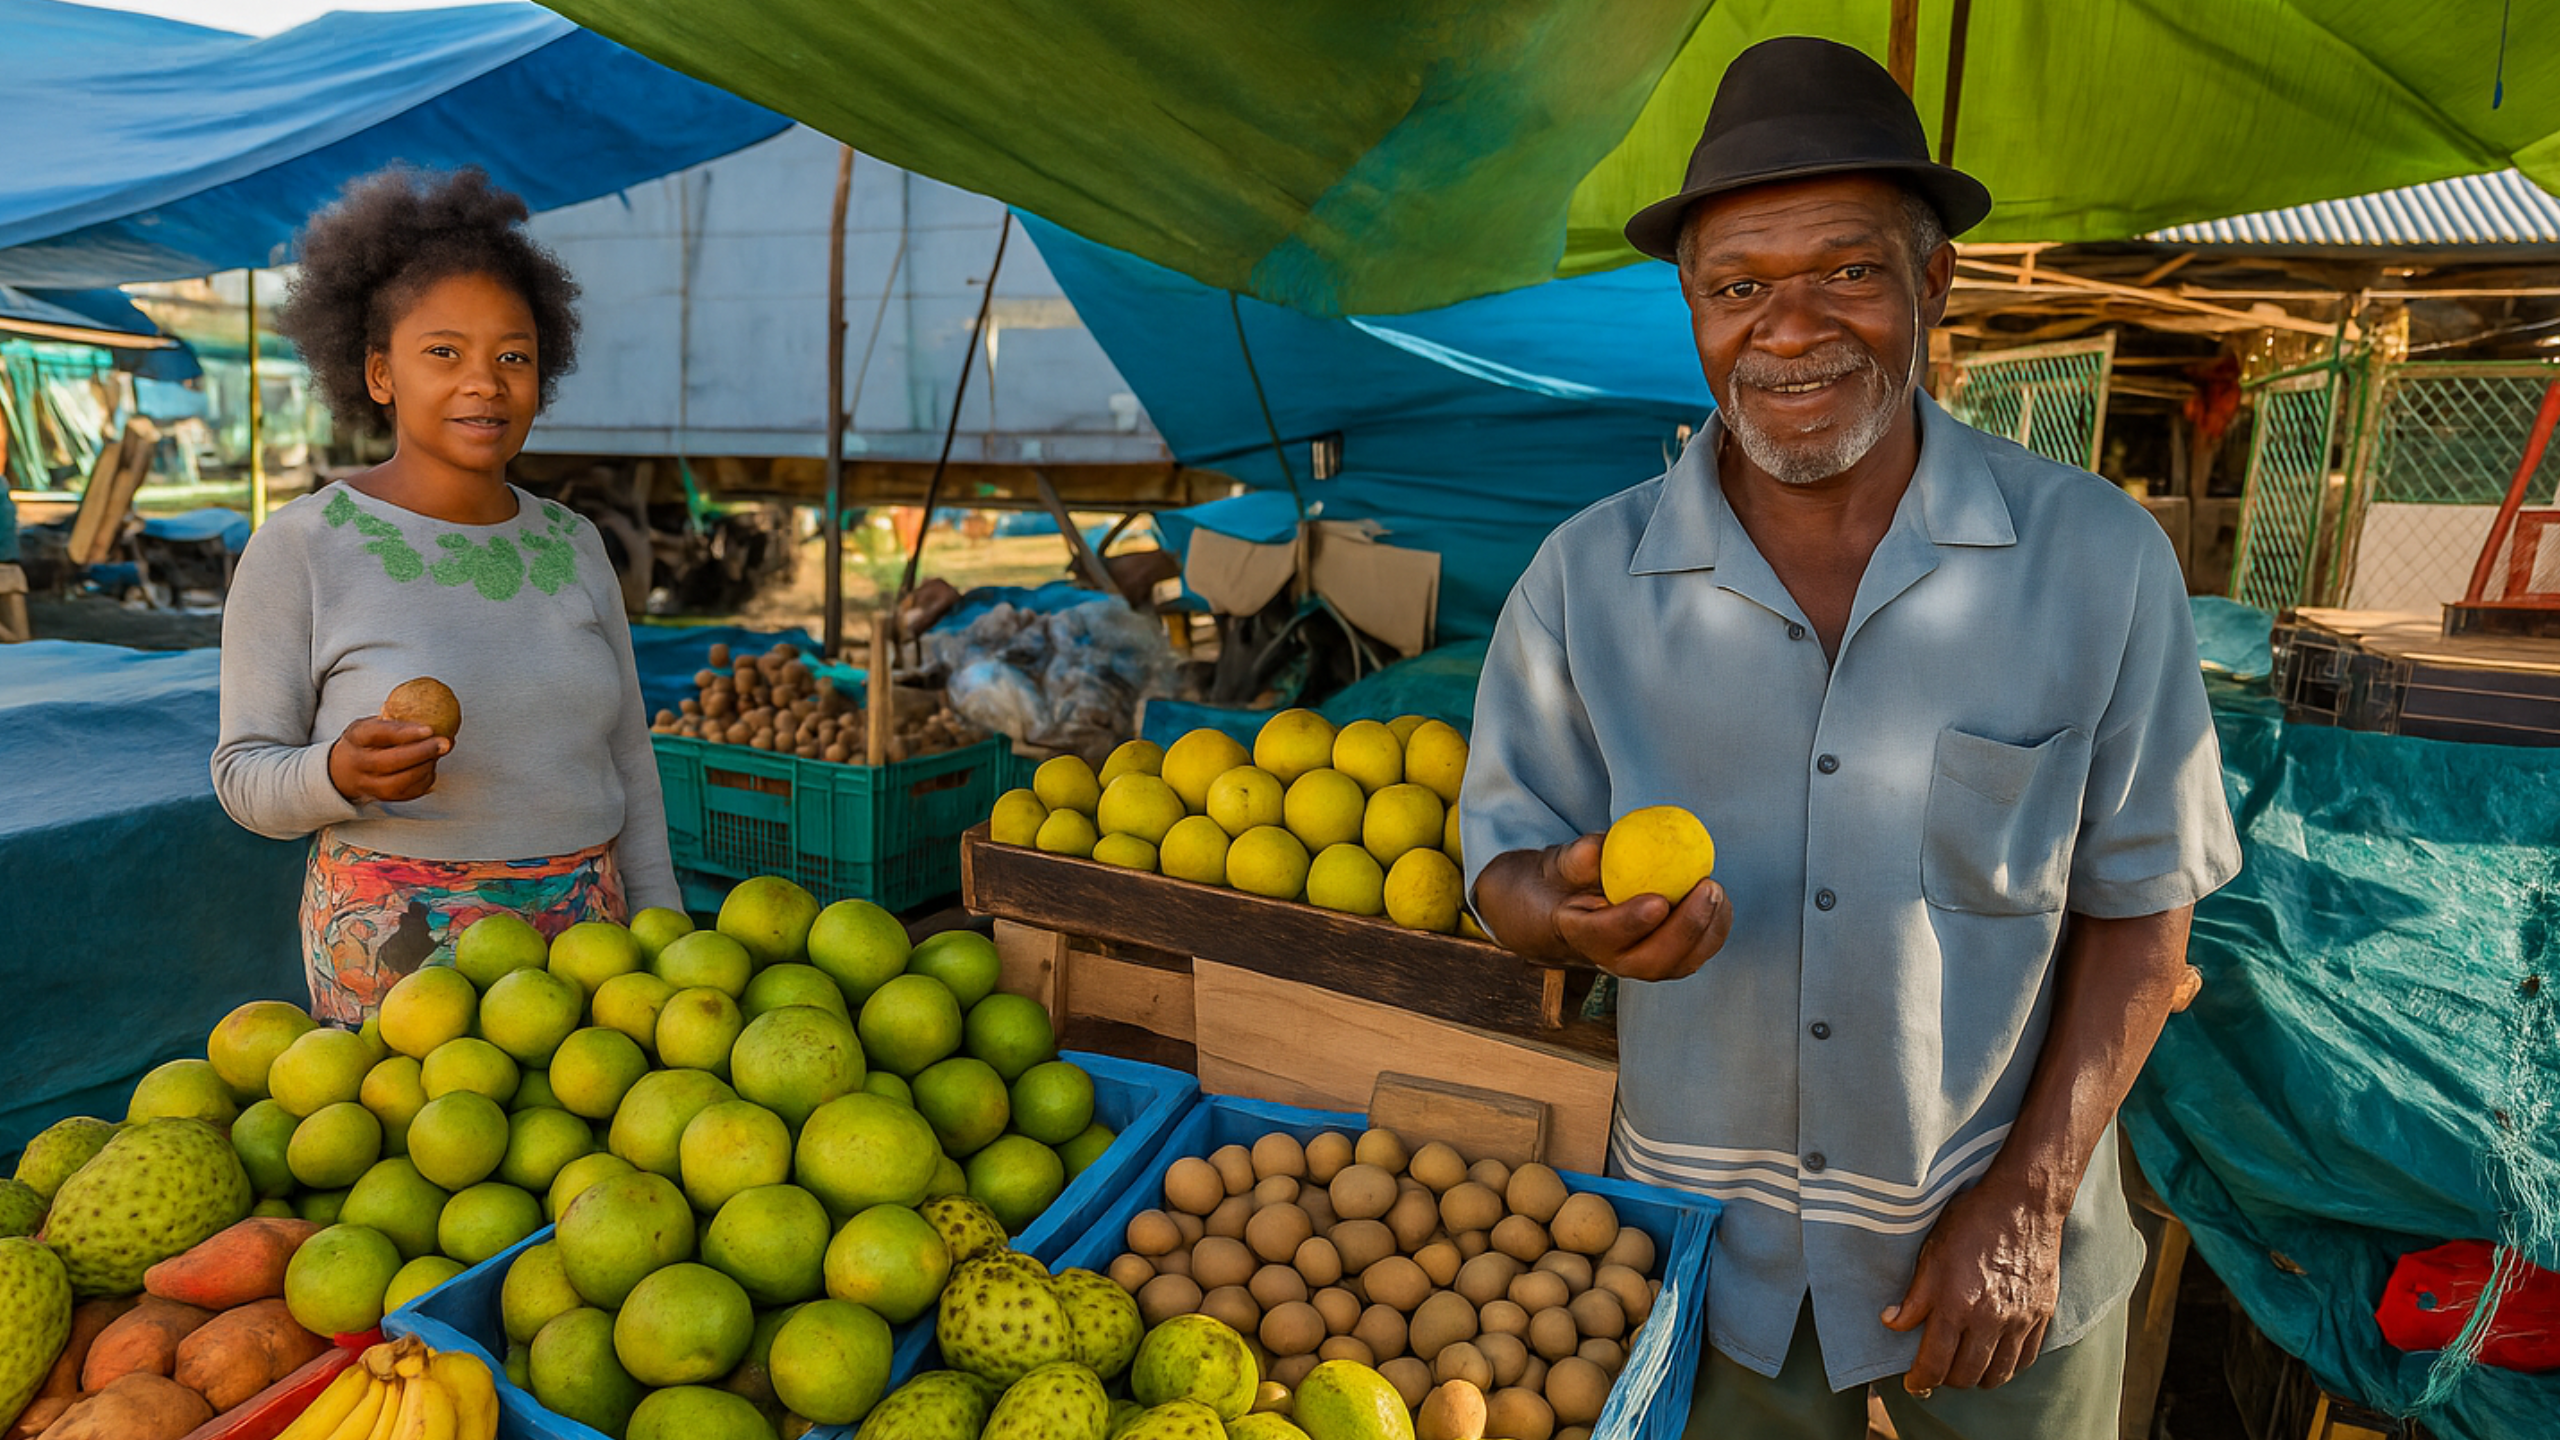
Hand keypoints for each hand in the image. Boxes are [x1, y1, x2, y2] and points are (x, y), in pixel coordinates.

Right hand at [327, 716, 449, 802]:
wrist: (341, 771)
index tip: (429, 729)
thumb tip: (430, 714)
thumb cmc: (364, 742)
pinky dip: (424, 780)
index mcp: (357, 738)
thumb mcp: (370, 725)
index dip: (405, 733)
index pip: (379, 734)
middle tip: (444, 743)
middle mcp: (359, 763)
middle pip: (390, 762)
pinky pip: (407, 793)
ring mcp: (368, 784)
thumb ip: (393, 722)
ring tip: (439, 754)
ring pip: (399, 782)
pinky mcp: (381, 798)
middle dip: (421, 753)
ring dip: (425, 768)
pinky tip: (431, 767)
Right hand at [1545, 835, 1731, 981]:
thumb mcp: (1568, 861)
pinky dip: (1714, 929)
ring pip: (1680, 963)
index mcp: (1580, 934)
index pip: (1604, 935)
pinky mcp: (1669, 962)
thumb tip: (1602, 848)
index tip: (1657, 901)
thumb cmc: (1576, 878)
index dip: (1631, 922)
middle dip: (1685, 928)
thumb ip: (1582, 857)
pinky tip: (1720, 900)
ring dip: (1706, 929)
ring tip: (1716, 890)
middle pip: (1651, 960)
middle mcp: (1612, 960)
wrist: (1582, 908)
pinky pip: (1697, 954)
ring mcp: (1642, 966)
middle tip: (1706, 889)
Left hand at [1881, 1176, 2064, 1391]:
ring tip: (1964, 1368)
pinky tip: (1995, 1358)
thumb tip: (1892, 1323)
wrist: (2023, 1204)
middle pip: (1966, 1376)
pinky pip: (2026, 1358)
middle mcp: (1990, 1320)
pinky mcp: (2042, 1315)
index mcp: (1957, 1305)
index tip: (1912, 1382)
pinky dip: (2008, 1366)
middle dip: (1946, 1380)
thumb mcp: (1931, 1254)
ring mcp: (2020, 1321)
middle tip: (1937, 1371)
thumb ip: (1914, 1297)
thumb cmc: (1971, 1223)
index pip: (1935, 1364)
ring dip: (1977, 1378)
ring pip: (1998, 1374)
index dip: (1920, 1379)